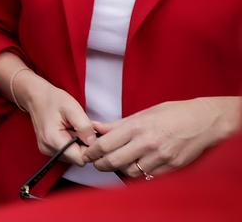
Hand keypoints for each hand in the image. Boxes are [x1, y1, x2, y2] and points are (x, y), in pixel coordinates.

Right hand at [20, 74, 94, 164]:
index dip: (91, 148)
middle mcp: (48, 148)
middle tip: (84, 128)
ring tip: (75, 128)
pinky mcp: (48, 148)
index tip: (92, 135)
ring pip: (73, 156)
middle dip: (85, 145)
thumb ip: (85, 127)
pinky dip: (72, 143)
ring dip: (78, 144)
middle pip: (77, 158)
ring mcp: (47, 149)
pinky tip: (70, 131)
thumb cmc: (52, 99)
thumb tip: (94, 143)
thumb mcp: (73, 108)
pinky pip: (66, 152)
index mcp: (53, 140)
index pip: (80, 158)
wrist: (35, 96)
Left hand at [83, 98, 237, 177]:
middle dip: (101, 164)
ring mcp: (160, 156)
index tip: (86, 153)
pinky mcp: (171, 167)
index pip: (106, 144)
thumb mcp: (143, 113)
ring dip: (120, 170)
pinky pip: (148, 177)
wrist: (203, 121)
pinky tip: (136, 167)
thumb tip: (95, 127)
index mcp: (137, 126)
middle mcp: (146, 142)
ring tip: (117, 163)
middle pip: (114, 161)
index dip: (92, 151)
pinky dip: (138, 175)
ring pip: (130, 172)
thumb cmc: (172, 113)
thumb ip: (117, 124)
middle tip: (97, 163)